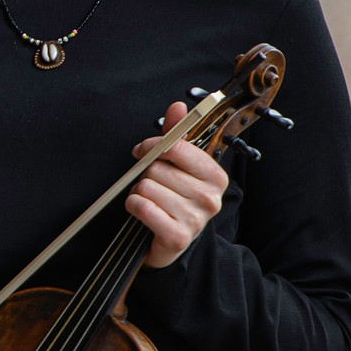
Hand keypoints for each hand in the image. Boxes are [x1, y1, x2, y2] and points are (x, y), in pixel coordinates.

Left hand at [130, 100, 230, 267]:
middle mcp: (210, 198)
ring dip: (138, 193)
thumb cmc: (174, 200)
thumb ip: (177, 136)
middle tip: (152, 185)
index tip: (143, 150)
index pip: (178, 148)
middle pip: (158, 168)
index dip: (154, 146)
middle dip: (146, 174)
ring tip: (149, 201)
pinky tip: (142, 213)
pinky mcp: (177, 236)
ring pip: (147, 187)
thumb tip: (178, 107)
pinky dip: (134, 207)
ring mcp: (196, 219)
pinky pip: (142, 207)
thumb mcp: (178, 167)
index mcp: (215, 176)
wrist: (171, 243)